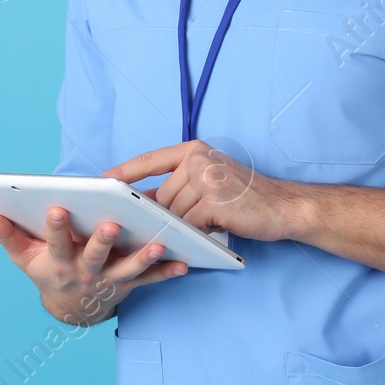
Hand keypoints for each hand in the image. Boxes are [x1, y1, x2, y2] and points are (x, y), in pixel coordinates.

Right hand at [0, 206, 187, 325]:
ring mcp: (109, 280)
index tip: (56, 208)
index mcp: (58, 263)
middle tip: (112, 224)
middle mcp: (85, 273)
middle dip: (102, 241)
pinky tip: (183, 263)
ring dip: (143, 257)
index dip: (55, 228)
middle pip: (94, 256)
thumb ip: (5, 233)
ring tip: (157, 244)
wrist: (71, 307)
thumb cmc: (46, 270)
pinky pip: (150, 280)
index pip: (55, 243)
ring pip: (127, 269)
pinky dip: (166, 272)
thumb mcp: (22, 256)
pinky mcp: (129, 284)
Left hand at [101, 141, 295, 241]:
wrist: (283, 207)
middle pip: (160, 196)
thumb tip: (141, 202)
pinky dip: (196, 234)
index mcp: (193, 150)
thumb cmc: (244, 198)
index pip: (148, 160)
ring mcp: (206, 178)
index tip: (100, 182)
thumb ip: (178, 186)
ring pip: (173, 213)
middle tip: (175, 224)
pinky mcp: (214, 201)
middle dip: (165, 216)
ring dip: (182, 226)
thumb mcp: (208, 181)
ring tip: (200, 227)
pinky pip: (190, 225)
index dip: (122, 172)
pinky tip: (210, 231)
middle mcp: (198, 159)